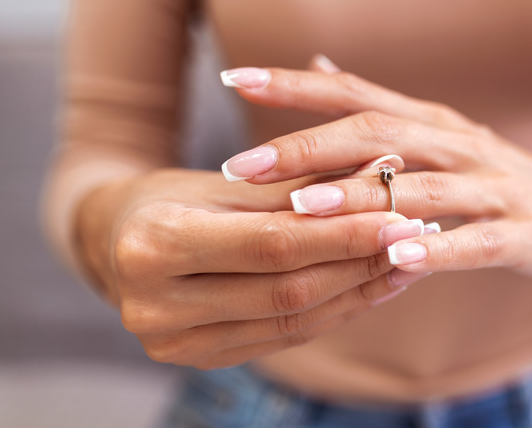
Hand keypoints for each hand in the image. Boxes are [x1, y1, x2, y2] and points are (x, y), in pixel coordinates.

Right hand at [75, 167, 423, 368]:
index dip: (343, 234)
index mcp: (153, 245)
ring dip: (357, 292)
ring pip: (292, 321)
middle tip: (415, 239)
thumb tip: (383, 172)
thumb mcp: (230, 182)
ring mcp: (175, 343)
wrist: (116, 239)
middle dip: (359, 264)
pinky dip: (333, 311)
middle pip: (287, 289)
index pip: (271, 244)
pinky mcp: (199, 359)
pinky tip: (371, 287)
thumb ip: (303, 186)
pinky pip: (284, 338)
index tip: (400, 215)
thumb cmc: (173, 197)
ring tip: (406, 262)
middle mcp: (154, 305)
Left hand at [220, 64, 531, 282]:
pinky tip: (397, 259)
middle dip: (309, 147)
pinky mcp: (524, 233)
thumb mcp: (441, 135)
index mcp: (433, 123)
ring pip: (423, 186)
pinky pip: (476, 240)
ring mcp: (494, 187)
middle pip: (379, 132)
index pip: (356, 93)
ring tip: (305, 209)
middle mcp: (459, 144)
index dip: (296, 86)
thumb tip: (318, 66)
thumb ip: (382, 108)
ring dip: (363, 196)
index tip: (235, 79)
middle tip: (244, 165)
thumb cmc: (501, 179)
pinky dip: (437, 249)